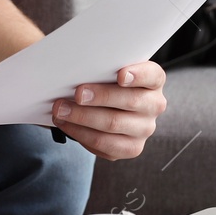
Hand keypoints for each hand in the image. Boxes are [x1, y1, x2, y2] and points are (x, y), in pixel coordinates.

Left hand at [51, 61, 166, 160]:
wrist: (109, 106)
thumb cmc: (107, 81)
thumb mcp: (110, 69)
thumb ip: (102, 66)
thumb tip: (78, 67)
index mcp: (154, 80)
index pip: (152, 75)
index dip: (138, 75)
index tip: (120, 75)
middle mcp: (154, 105)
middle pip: (130, 101)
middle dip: (100, 97)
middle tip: (77, 94)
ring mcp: (144, 129)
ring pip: (113, 125)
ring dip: (83, 117)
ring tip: (61, 110)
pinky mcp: (131, 148)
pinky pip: (104, 145)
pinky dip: (81, 134)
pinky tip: (66, 124)